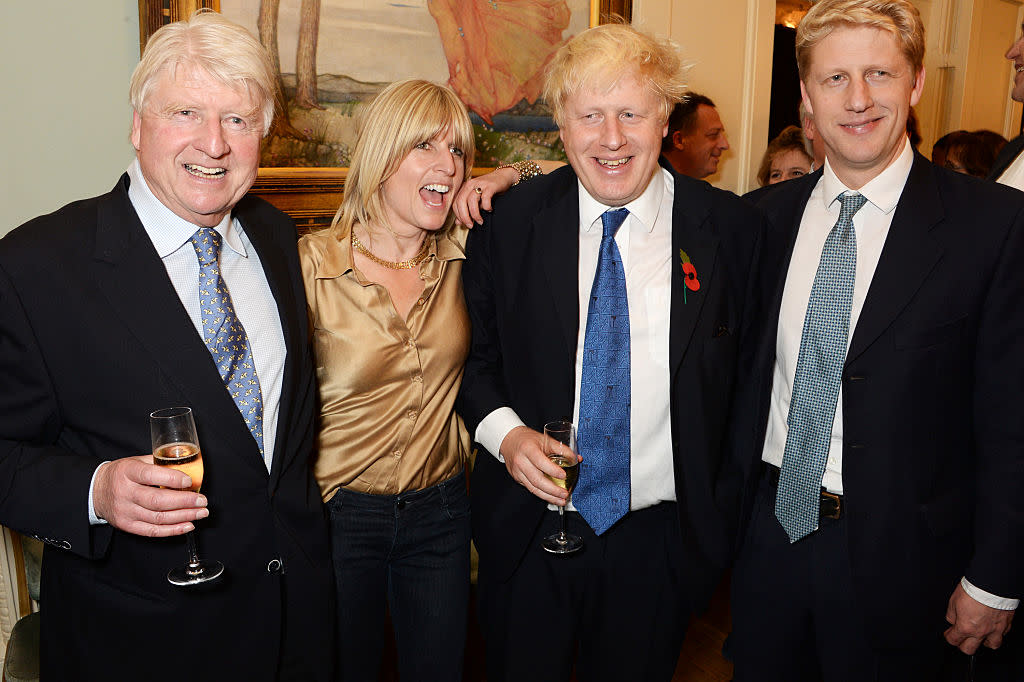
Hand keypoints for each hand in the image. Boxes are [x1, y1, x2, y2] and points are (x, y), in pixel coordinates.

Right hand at [93, 455, 208, 537]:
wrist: (97, 490)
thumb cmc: (123, 473)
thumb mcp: (137, 461)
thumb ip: (160, 463)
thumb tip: (189, 467)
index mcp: (127, 472)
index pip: (150, 476)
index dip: (172, 479)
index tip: (190, 482)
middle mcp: (124, 492)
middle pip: (157, 500)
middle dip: (184, 502)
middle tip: (202, 501)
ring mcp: (125, 511)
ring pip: (158, 518)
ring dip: (184, 516)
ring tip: (201, 512)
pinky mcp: (127, 525)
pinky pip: (152, 531)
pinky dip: (172, 530)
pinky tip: (188, 525)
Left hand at [453, 167, 518, 225]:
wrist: (503, 176)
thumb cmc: (489, 189)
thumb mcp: (476, 199)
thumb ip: (467, 209)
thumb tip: (458, 222)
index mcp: (464, 188)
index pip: (455, 203)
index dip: (458, 216)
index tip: (464, 224)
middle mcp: (470, 184)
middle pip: (461, 202)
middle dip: (464, 217)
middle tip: (470, 225)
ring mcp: (480, 184)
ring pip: (471, 200)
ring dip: (475, 214)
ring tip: (480, 221)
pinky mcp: (490, 186)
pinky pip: (485, 198)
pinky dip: (486, 206)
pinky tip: (489, 209)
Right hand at [500, 425, 577, 505]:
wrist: (510, 441)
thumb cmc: (528, 439)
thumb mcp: (545, 439)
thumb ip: (561, 449)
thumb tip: (577, 458)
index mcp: (528, 448)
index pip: (540, 462)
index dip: (553, 470)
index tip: (564, 476)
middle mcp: (521, 461)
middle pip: (537, 480)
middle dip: (553, 490)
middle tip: (565, 493)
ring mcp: (517, 471)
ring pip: (533, 488)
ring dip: (549, 496)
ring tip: (560, 500)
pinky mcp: (517, 478)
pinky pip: (531, 488)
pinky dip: (542, 494)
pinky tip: (551, 497)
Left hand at [944, 583, 1014, 653]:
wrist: (992, 584)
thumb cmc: (974, 590)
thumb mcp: (953, 601)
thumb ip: (951, 615)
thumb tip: (952, 620)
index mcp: (966, 627)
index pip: (954, 640)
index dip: (949, 637)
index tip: (949, 634)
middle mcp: (981, 631)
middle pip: (969, 649)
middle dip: (963, 645)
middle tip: (961, 638)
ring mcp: (995, 630)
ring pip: (991, 645)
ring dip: (984, 642)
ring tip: (980, 636)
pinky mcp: (1006, 624)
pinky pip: (1002, 634)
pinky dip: (997, 633)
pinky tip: (993, 628)